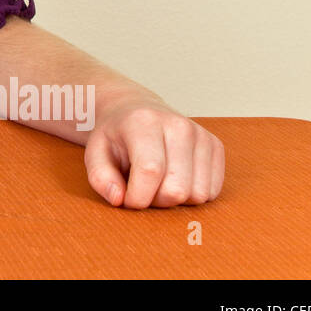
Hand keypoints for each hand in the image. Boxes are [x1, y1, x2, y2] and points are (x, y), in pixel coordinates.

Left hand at [83, 96, 224, 207]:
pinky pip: (212, 192)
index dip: (137, 197)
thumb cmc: (115, 135)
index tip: (126, 199)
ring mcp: (201, 134)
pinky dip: (192, 194)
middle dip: (156, 201)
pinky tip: (176, 178)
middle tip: (142, 188)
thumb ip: (100, 178)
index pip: (150, 172)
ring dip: (176, 200)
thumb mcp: (94, 153)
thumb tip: (119, 199)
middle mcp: (178, 125)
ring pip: (198, 195)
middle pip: (177, 189)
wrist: (137, 110)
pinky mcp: (215, 146)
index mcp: (144, 122)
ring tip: (159, 183)